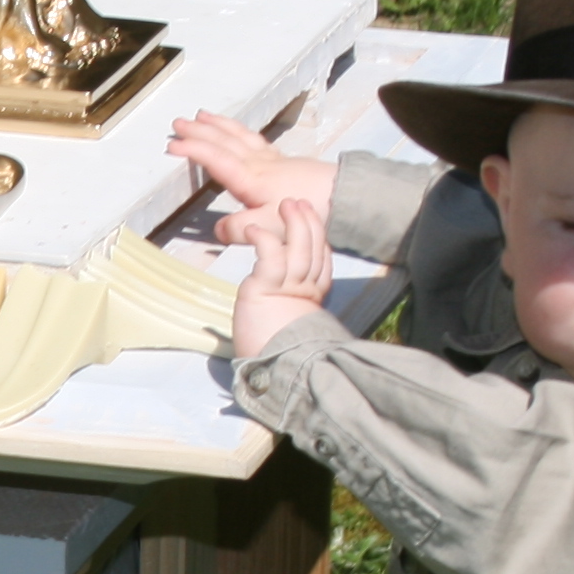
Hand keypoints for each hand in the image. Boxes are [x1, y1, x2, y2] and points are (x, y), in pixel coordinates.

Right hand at [167, 112, 335, 224]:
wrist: (343, 196)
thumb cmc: (305, 211)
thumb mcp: (268, 226)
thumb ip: (239, 229)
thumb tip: (217, 229)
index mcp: (250, 178)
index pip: (215, 159)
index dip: (193, 150)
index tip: (172, 144)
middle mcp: (257, 164)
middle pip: (223, 141)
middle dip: (199, 131)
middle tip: (177, 122)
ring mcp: (271, 159)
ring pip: (239, 135)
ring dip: (218, 125)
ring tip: (202, 115)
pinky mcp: (283, 161)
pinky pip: (254, 139)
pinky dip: (240, 131)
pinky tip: (237, 131)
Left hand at [220, 198, 332, 356]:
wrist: (276, 370)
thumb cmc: (275, 355)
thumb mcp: (287, 326)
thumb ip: (288, 310)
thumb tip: (275, 305)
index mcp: (311, 299)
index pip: (321, 262)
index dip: (318, 239)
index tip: (312, 220)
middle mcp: (304, 290)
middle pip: (313, 249)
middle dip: (308, 223)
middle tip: (300, 203)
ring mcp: (288, 287)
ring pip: (297, 248)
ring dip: (292, 223)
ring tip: (287, 204)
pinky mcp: (266, 287)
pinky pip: (269, 255)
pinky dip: (263, 238)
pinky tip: (253, 227)